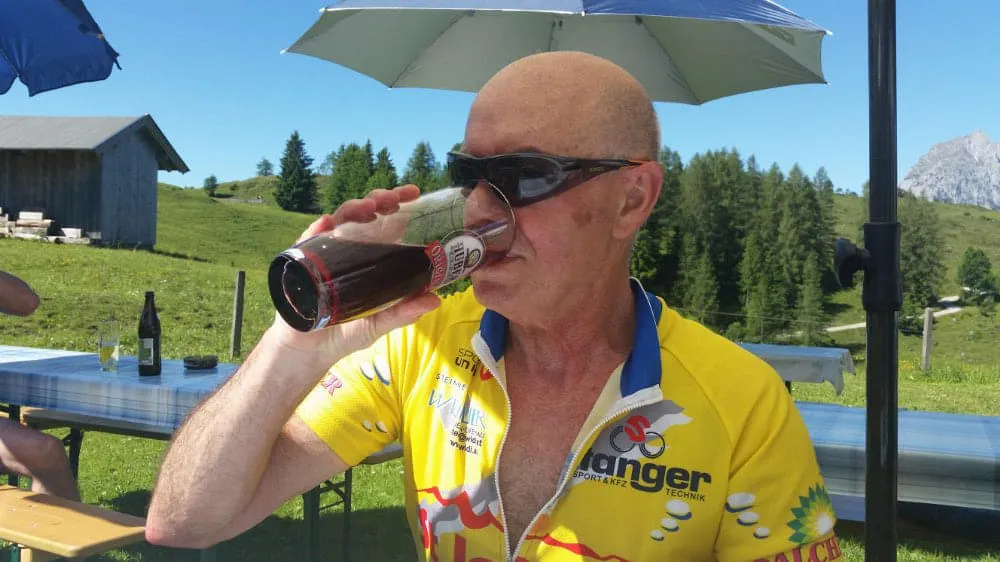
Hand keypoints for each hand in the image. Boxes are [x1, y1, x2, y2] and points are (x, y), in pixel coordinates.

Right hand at [268, 185, 441, 359]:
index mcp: (368, 256)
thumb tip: (435, 299)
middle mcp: (346, 249)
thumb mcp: (379, 322)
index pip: (384, 222)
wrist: (309, 351)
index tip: (413, 193)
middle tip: (395, 198)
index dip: (397, 204)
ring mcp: (322, 253)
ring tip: (370, 207)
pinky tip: (327, 224)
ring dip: (354, 209)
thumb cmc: (345, 332)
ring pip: (338, 221)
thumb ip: (403, 312)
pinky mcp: (300, 264)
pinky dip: (316, 230)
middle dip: (379, 199)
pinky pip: (306, 241)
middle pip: (362, 214)